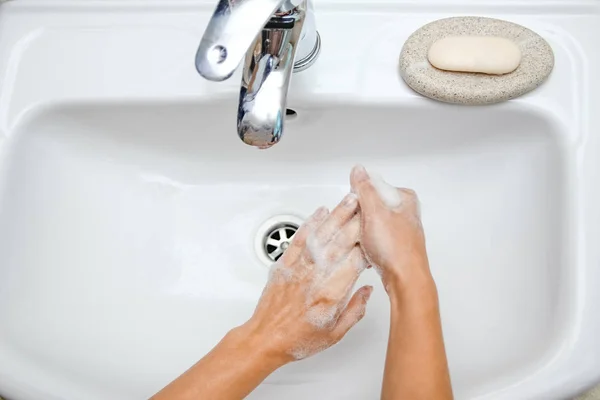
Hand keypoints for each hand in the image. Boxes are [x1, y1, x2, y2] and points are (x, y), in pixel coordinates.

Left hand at [241, 194, 371, 363]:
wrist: (265, 339)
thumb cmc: (298, 339)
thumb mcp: (335, 333)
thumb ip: (355, 310)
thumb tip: (368, 290)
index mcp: (330, 295)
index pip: (354, 261)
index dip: (368, 245)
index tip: (378, 235)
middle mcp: (314, 278)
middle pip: (340, 242)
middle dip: (356, 221)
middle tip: (369, 205)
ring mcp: (298, 268)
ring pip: (321, 235)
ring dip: (337, 215)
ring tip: (350, 199)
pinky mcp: (284, 264)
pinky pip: (299, 239)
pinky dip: (310, 223)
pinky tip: (321, 212)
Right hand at [350, 165, 430, 291]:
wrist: (405, 280)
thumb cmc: (395, 248)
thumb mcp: (374, 211)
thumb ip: (365, 189)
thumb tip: (358, 170)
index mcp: (405, 198)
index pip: (373, 187)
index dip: (359, 198)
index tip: (355, 209)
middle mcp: (406, 212)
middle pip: (371, 205)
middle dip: (360, 216)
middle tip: (357, 227)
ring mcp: (401, 229)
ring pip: (371, 223)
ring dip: (362, 231)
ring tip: (362, 240)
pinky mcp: (396, 245)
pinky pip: (374, 238)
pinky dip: (367, 243)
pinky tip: (366, 250)